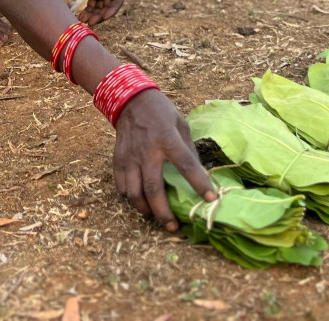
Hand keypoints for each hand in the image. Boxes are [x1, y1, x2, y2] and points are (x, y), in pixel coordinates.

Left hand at [72, 0, 124, 25]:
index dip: (112, 9)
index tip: (104, 17)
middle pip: (108, 6)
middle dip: (100, 15)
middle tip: (90, 22)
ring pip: (100, 7)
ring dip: (93, 14)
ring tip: (82, 20)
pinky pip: (93, 4)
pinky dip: (88, 10)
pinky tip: (81, 15)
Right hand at [113, 88, 214, 230]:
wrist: (131, 100)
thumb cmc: (162, 113)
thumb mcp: (181, 125)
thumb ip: (188, 150)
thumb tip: (199, 175)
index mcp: (168, 139)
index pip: (186, 164)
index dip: (199, 183)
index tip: (211, 199)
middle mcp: (148, 151)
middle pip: (153, 189)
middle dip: (163, 212)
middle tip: (173, 227)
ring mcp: (130, 157)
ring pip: (134, 193)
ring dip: (144, 210)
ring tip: (154, 216)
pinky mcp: (118, 160)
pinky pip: (121, 187)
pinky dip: (130, 199)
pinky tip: (139, 201)